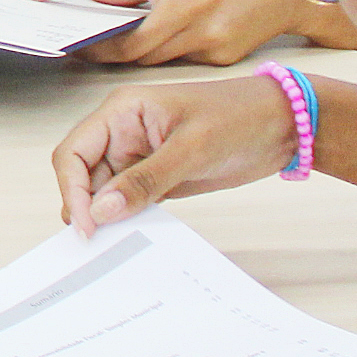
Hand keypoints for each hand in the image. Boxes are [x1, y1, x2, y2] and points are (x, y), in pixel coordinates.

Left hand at [30, 0, 352, 66]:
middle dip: (95, 47)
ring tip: (109, 46)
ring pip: (149, 57)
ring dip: (126, 54)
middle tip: (74, 44)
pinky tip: (165, 45)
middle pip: (125, 40)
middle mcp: (187, 2)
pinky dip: (165, 55)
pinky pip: (178, 62)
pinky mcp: (220, 55)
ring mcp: (205, 33)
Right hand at [51, 71, 299, 227]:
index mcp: (121, 111)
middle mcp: (123, 133)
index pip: (74, 152)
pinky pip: (131, 201)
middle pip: (83, 175)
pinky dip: (129, 219)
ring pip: (105, 192)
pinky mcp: (157, 177)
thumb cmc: (240, 116)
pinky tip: (135, 236)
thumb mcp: (192, 148)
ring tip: (115, 244)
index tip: (86, 224)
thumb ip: (145, 180)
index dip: (72, 189)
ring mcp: (139, 156)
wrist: (284, 124)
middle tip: (97, 242)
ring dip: (107, 217)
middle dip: (85, 207)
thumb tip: (102, 210)